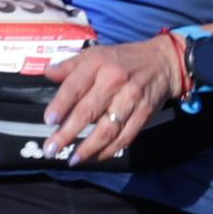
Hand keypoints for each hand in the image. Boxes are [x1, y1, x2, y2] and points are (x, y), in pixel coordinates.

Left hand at [39, 39, 183, 167]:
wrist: (165, 61)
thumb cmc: (123, 59)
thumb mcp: (96, 54)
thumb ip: (71, 65)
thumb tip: (47, 72)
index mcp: (98, 64)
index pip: (75, 86)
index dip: (61, 105)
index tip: (49, 121)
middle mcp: (114, 81)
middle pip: (88, 112)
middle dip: (67, 133)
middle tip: (51, 149)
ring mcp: (131, 98)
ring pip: (107, 128)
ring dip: (88, 147)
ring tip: (73, 160)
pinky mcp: (144, 113)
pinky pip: (126, 136)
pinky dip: (111, 149)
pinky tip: (97, 157)